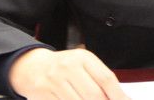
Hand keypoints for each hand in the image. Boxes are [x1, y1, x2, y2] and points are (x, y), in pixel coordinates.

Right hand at [9, 48, 129, 99]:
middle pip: (94, 95)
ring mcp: (54, 82)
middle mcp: (68, 67)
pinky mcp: (44, 94)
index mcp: (82, 57)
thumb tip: (121, 98)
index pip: (106, 78)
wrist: (32, 66)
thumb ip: (100, 79)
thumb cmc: (64, 67)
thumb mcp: (83, 65)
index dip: (118, 95)